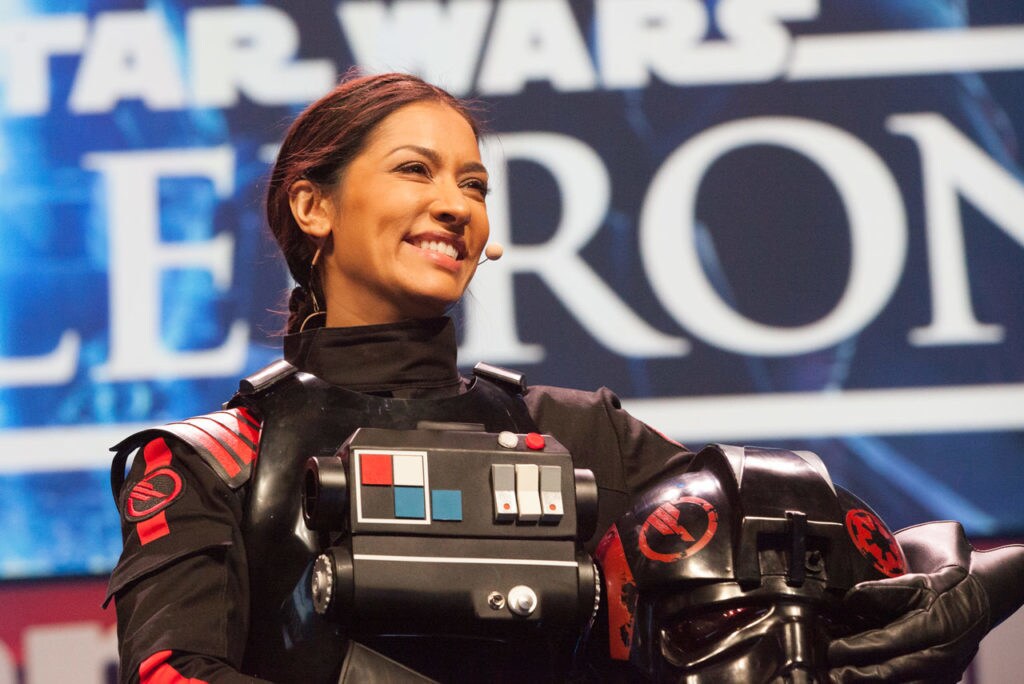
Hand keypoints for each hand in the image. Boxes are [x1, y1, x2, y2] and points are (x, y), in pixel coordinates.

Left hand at [828, 520, 1023, 682]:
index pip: (890, 642)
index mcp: (934, 626)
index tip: (834, 649)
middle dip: (860, 675)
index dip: (859, 647)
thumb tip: (848, 600)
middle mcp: (941, 654)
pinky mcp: (942, 680)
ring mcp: (943, 671)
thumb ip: (881, 591)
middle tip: (832, 673)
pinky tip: (864, 682)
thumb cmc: (945, 588)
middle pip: (894, 672)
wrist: (979, 601)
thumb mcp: (916, 582)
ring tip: (842, 680)